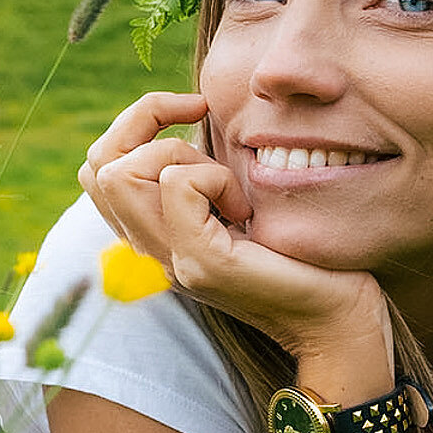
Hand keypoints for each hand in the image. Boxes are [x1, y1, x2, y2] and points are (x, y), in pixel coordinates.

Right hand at [79, 91, 389, 359]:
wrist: (337, 322)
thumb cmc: (304, 257)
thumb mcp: (242, 205)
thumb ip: (208, 177)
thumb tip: (198, 114)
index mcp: (156, 235)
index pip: (98, 168)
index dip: (135, 124)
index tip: (194, 111)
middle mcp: (151, 252)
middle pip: (96, 166)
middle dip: (145, 119)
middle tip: (201, 118)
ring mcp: (171, 261)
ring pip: (119, 174)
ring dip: (178, 151)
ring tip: (228, 183)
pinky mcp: (202, 264)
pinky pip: (178, 185)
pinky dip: (214, 175)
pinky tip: (244, 207)